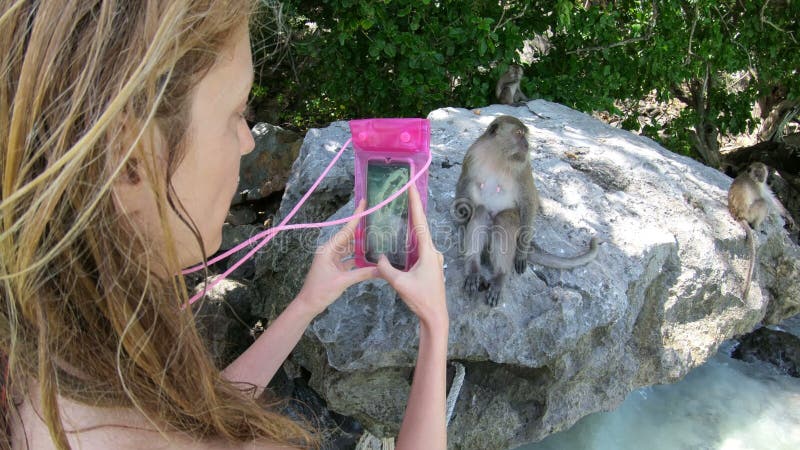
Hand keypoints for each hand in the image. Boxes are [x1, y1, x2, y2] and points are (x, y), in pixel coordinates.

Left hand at [297, 200, 377, 315]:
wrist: (308, 304)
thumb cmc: (321, 291)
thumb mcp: (343, 281)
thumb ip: (362, 274)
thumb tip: (382, 270)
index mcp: (329, 249)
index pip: (346, 230)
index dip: (356, 216)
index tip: (363, 202)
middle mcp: (330, 251)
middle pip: (348, 236)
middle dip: (361, 228)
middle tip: (376, 218)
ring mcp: (332, 259)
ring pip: (350, 247)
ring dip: (361, 243)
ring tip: (376, 235)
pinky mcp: (336, 268)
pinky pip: (350, 258)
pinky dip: (359, 257)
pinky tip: (370, 256)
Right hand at [376, 185, 447, 330]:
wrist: (435, 316)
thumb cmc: (421, 299)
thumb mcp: (400, 283)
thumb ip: (386, 268)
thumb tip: (378, 257)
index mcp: (428, 252)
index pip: (420, 223)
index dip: (415, 204)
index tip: (411, 187)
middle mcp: (432, 252)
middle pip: (420, 227)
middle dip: (412, 210)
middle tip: (404, 193)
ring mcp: (433, 259)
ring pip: (419, 239)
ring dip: (410, 226)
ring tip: (401, 211)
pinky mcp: (430, 266)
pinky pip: (419, 249)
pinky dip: (410, 241)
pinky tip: (402, 239)